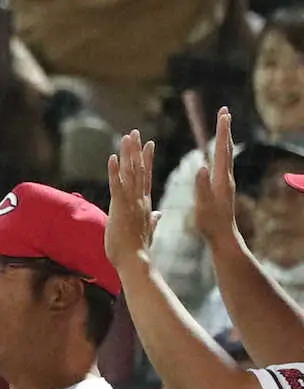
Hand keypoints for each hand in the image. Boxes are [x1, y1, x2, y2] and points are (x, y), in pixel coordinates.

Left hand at [105, 129, 158, 269]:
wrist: (135, 261)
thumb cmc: (138, 251)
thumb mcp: (148, 231)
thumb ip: (153, 221)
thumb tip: (159, 215)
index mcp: (144, 204)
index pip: (146, 177)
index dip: (147, 160)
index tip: (148, 144)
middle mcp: (140, 199)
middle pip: (139, 169)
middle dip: (136, 150)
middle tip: (134, 132)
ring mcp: (131, 202)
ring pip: (131, 173)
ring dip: (127, 154)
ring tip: (126, 137)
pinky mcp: (120, 207)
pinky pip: (117, 186)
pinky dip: (115, 171)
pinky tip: (112, 158)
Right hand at [193, 107, 240, 247]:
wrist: (223, 236)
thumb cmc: (211, 223)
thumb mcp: (204, 206)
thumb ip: (202, 187)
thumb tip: (202, 167)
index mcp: (221, 179)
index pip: (221, 150)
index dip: (221, 132)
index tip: (223, 115)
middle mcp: (226, 177)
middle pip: (226, 148)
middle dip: (225, 129)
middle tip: (224, 112)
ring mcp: (225, 182)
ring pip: (226, 154)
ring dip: (224, 138)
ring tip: (222, 126)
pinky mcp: (223, 187)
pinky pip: (222, 163)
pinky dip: (220, 151)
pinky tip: (217, 151)